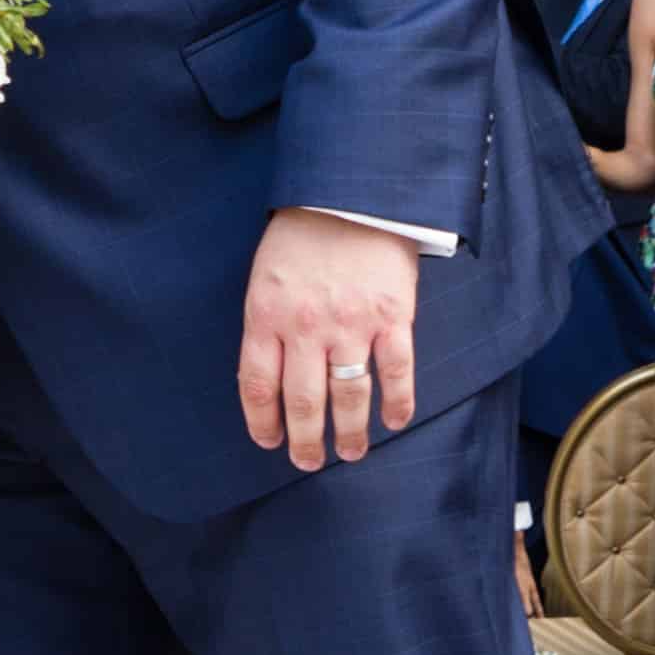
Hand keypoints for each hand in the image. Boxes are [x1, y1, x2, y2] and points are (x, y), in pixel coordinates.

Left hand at [238, 207, 419, 468]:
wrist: (352, 192)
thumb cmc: (303, 234)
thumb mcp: (266, 276)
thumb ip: (267, 324)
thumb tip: (271, 377)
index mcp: (266, 315)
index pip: (257, 386)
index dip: (263, 422)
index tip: (271, 441)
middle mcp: (306, 327)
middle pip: (304, 402)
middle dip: (307, 442)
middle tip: (310, 463)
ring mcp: (352, 323)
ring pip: (349, 397)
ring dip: (350, 434)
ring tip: (352, 453)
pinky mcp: (394, 317)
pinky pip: (396, 373)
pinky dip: (397, 403)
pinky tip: (394, 421)